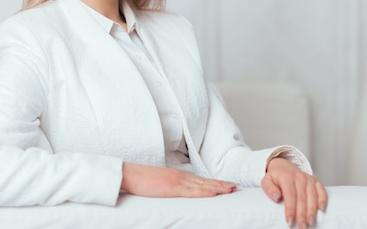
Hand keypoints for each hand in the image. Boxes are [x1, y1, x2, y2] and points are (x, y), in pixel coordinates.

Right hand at [121, 162, 237, 197]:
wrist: (129, 174)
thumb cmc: (141, 180)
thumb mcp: (159, 183)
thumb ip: (169, 186)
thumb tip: (175, 191)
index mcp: (178, 176)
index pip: (200, 180)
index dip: (214, 182)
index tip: (226, 183)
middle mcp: (181, 177)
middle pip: (205, 181)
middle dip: (221, 184)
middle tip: (236, 185)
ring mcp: (177, 181)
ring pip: (202, 185)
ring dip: (218, 187)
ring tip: (231, 188)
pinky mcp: (172, 188)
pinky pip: (192, 192)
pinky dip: (204, 192)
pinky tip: (214, 193)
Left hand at [261, 158, 327, 228]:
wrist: (283, 166)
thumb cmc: (275, 177)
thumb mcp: (266, 180)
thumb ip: (269, 188)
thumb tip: (276, 197)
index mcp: (286, 177)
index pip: (289, 195)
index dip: (290, 209)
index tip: (290, 221)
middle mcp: (299, 177)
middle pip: (302, 198)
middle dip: (302, 214)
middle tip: (301, 226)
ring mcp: (308, 179)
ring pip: (312, 196)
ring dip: (312, 210)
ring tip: (310, 222)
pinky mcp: (315, 181)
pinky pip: (321, 190)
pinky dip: (323, 199)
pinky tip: (322, 209)